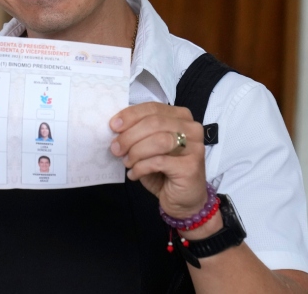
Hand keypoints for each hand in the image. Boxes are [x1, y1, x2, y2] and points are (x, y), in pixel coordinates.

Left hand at [109, 103, 207, 218]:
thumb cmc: (164, 170)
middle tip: (116, 149)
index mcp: (180, 117)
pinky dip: (141, 168)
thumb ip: (138, 133)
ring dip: (135, 152)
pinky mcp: (191, 166)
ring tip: (127, 162)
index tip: (113, 126)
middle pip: (154, 123)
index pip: (153, 108)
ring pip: (158, 141)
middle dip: (129, 136)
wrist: (183, 199)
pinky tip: (134, 174)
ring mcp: (194, 147)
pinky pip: (159, 162)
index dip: (130, 115)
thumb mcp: (148, 146)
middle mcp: (191, 128)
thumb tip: (115, 128)